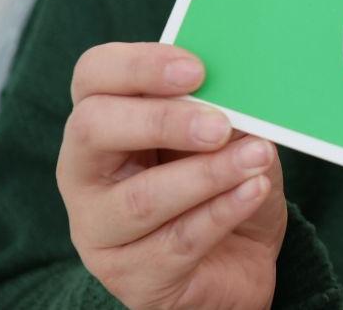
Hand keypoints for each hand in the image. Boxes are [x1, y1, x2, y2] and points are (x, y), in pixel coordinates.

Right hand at [56, 42, 285, 309]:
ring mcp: (99, 229)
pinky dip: (222, 211)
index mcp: (103, 121)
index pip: (93, 76)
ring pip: (141, 198)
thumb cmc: (224, 184)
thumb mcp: (228, 137)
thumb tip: (243, 81)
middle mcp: (85, 173)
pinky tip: (254, 191)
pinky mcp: (131, 276)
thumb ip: (223, 107)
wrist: (239, 262)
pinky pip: (176, 241)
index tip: (196, 70)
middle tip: (219, 125)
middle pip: (94, 129)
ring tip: (258, 157)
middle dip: (163, 121)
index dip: (138, 66)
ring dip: (208, 175)